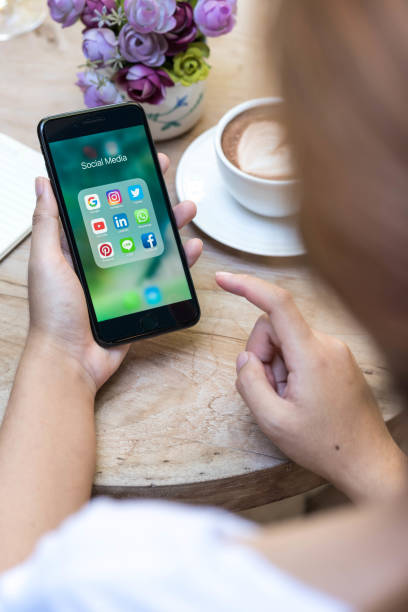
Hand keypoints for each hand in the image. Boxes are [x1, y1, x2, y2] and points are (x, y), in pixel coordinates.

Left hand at [28, 154, 202, 392]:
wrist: (72, 360)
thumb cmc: (53, 313)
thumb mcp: (46, 261)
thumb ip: (48, 223)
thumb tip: (43, 180)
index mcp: (78, 245)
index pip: (101, 203)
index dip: (116, 180)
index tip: (131, 158)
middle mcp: (102, 257)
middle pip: (131, 218)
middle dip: (149, 195)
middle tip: (166, 172)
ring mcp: (123, 277)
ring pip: (152, 243)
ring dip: (171, 224)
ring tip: (188, 209)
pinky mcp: (140, 297)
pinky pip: (164, 275)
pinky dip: (179, 261)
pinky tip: (190, 248)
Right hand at [216, 272, 407, 502]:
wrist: (367, 461)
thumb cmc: (326, 445)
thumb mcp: (274, 422)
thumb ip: (249, 383)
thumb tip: (246, 358)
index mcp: (312, 355)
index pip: (277, 304)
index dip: (246, 286)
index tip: (223, 280)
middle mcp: (327, 344)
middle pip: (275, 328)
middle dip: (262, 356)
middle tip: (271, 392)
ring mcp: (335, 351)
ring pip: (286, 341)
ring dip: (277, 367)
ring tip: (289, 400)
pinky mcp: (337, 359)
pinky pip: (301, 350)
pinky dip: (291, 369)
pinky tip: (300, 397)